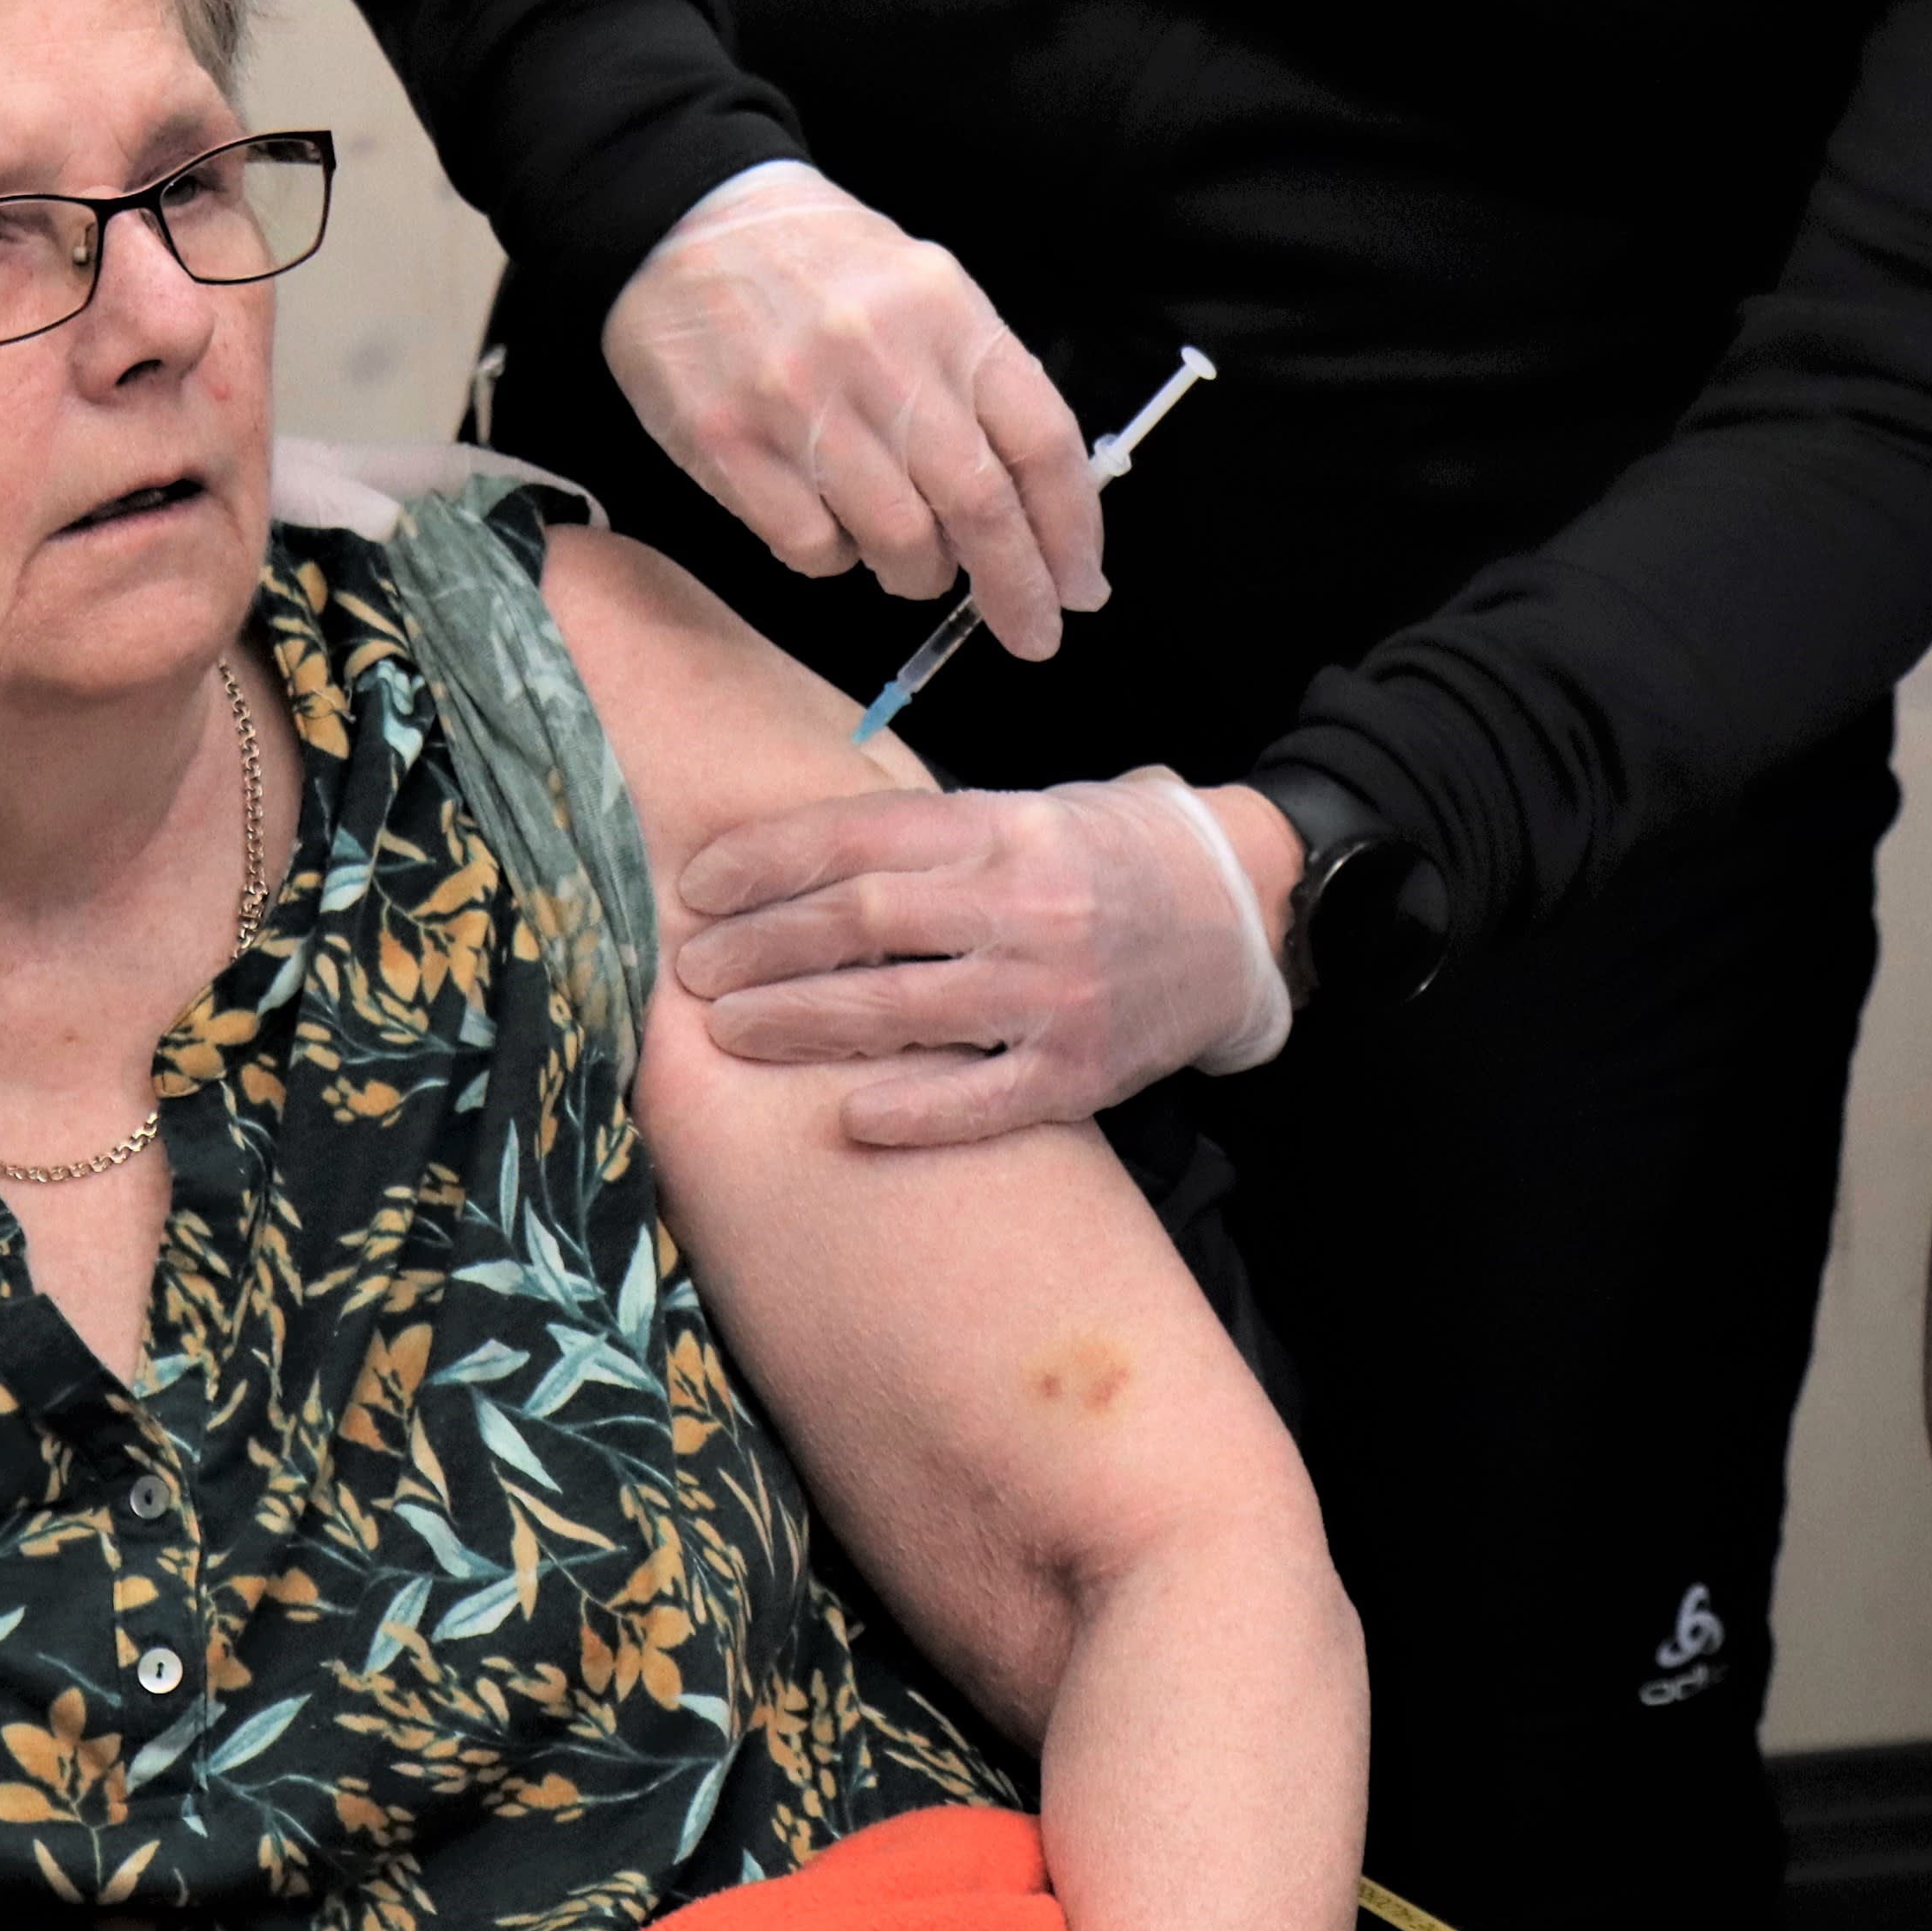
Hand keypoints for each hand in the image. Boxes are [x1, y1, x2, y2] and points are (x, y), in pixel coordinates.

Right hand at [603, 165, 1104, 652]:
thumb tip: (1034, 503)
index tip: (1079, 584)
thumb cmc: (818, 264)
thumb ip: (977, 381)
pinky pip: (812, 547)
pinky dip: (837, 559)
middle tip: (1032, 634)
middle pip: (981, 507)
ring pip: (900, 542)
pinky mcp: (729, 444)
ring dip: (921, 575)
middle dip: (1017, 589)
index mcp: (947, 314)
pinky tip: (834, 529)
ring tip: (914, 563)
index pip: (1041, 441)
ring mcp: (801, 405)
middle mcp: (882, 359)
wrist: (678, 220)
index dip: (1071, 528)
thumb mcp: (922, 288)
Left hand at [673, 774, 1293, 1142]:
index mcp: (1003, 826)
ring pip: (903, 1007)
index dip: (767, 860)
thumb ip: (924, 839)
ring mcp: (1054, 990)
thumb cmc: (1104, 859)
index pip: (858, 834)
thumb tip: (785, 864)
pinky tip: (847, 1116)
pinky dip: (913, 1109)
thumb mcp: (1024, 814)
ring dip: (802, 1021)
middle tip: (693, 970)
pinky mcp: (1081, 1069)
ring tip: (729, 1032)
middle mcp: (1025, 902)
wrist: (1238, 916)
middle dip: (762, 946)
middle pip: (864, 920)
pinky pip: (984, 1099)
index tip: (699, 887)